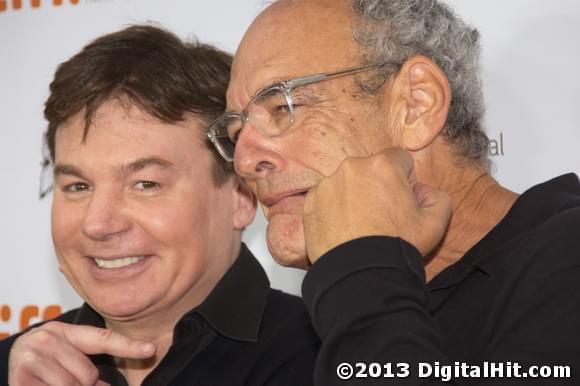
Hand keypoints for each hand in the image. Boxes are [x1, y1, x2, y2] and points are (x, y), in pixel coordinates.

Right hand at [8, 321, 155, 385]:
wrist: (9, 358)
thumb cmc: (42, 360)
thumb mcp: (65, 353)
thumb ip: (87, 363)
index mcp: (65, 331)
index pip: (102, 339)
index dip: (127, 346)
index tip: (150, 350)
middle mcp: (48, 339)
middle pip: (88, 374)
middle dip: (84, 384)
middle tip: (68, 380)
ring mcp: (32, 357)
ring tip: (55, 383)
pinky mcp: (20, 377)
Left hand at [303, 148, 451, 262]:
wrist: (360, 274)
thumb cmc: (397, 247)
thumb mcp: (435, 222)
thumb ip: (437, 197)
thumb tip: (422, 190)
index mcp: (383, 165)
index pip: (399, 158)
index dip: (404, 179)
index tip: (401, 199)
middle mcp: (352, 167)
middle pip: (370, 169)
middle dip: (377, 186)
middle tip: (381, 216)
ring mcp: (328, 184)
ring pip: (346, 183)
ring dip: (354, 197)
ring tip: (360, 226)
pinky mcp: (311, 201)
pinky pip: (326, 198)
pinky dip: (334, 209)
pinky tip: (343, 230)